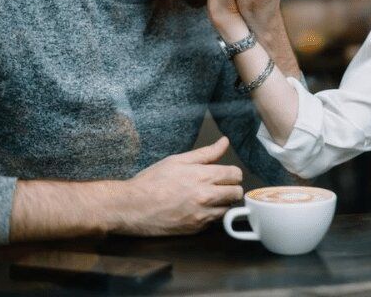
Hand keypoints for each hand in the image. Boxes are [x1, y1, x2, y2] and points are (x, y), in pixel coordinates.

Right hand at [114, 137, 243, 235]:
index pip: (236, 175)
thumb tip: (224, 142)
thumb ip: (206, 153)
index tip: (226, 175)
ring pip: (228, 209)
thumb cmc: (152, 181)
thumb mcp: (178, 160)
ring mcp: (202, 214)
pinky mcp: (196, 229)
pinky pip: (214, 222)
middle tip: (220, 187)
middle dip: (231, 188)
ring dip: (223, 203)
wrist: (132, 207)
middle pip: (237, 193)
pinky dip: (211, 215)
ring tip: (208, 198)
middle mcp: (206, 196)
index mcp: (202, 176)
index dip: (232, 173)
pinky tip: (198, 209)